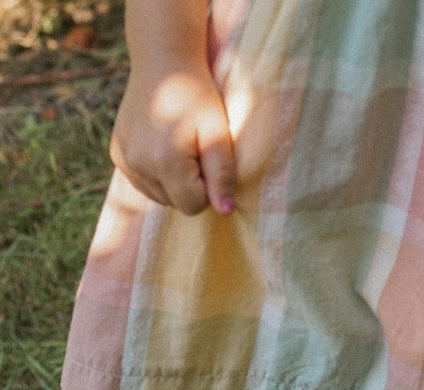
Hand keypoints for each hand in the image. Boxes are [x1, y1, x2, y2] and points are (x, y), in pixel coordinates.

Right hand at [110, 63, 236, 215]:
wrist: (162, 60)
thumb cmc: (198, 94)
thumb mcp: (219, 132)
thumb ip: (222, 174)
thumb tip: (224, 212)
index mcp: (166, 162)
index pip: (193, 206)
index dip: (208, 188)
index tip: (209, 161)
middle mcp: (139, 165)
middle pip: (175, 204)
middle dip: (190, 187)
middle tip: (195, 151)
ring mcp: (124, 161)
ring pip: (158, 197)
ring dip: (173, 183)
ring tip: (178, 147)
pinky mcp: (117, 155)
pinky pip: (143, 183)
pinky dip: (156, 174)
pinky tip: (161, 147)